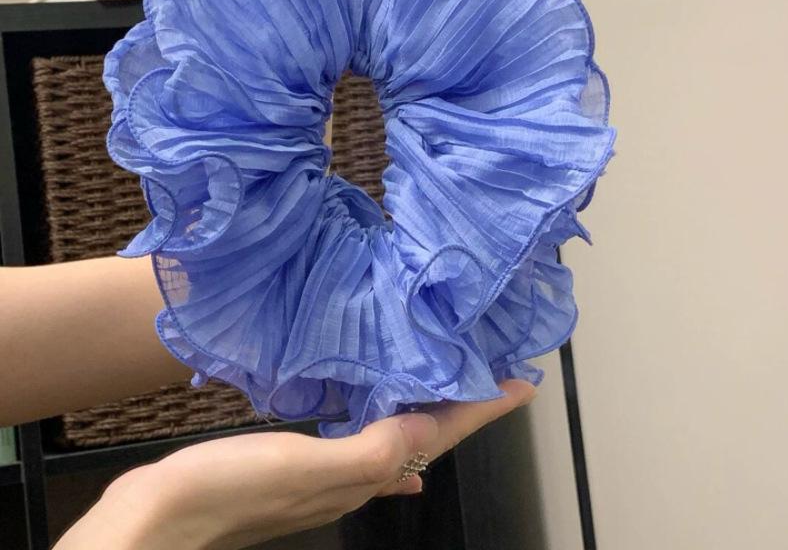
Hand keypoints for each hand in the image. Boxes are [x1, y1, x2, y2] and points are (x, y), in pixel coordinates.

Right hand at [53, 380, 535, 549]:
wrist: (159, 521)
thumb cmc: (228, 491)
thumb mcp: (304, 469)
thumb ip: (370, 453)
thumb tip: (430, 434)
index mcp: (364, 475)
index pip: (440, 436)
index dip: (482, 409)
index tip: (522, 383)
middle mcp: (355, 477)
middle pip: (428, 437)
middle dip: (463, 407)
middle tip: (489, 372)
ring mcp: (327, 473)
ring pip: (397, 436)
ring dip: (427, 411)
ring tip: (447, 382)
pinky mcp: (298, 462)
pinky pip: (360, 439)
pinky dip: (383, 426)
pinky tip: (385, 422)